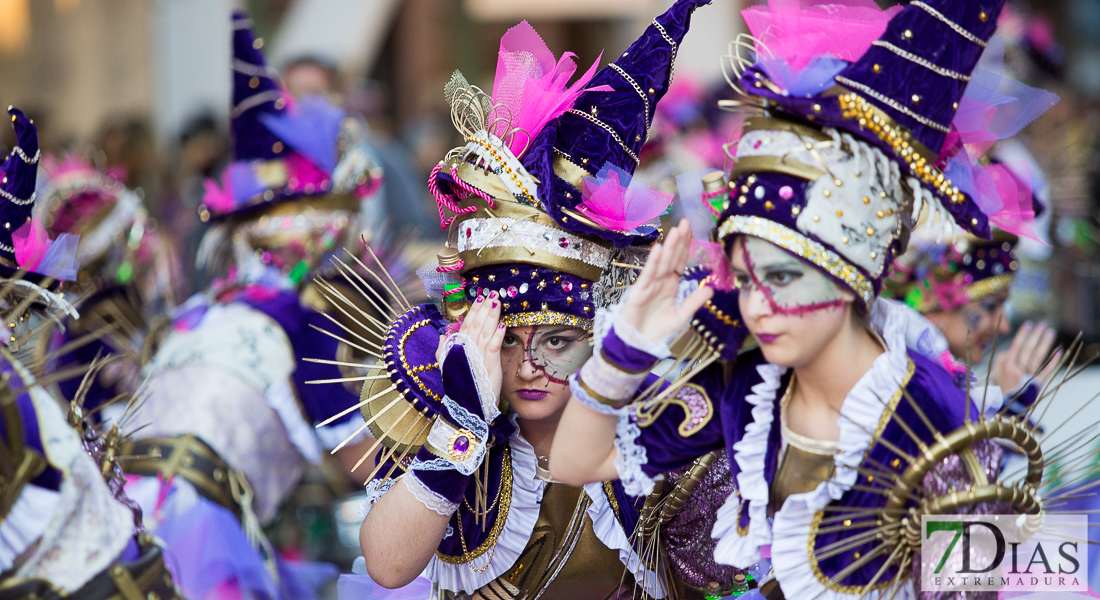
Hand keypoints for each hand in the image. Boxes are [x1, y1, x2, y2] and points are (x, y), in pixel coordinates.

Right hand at [438, 291, 505, 401]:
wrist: (469, 404)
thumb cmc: (461, 384)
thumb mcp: (448, 366)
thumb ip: (445, 350)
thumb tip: (443, 335)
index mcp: (458, 347)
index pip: (467, 324)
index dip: (474, 311)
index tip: (480, 298)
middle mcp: (468, 348)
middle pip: (477, 323)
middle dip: (485, 307)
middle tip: (493, 294)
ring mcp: (479, 354)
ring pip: (486, 330)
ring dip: (492, 315)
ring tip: (498, 302)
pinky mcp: (490, 363)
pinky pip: (494, 344)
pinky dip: (498, 333)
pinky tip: (503, 323)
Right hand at [620, 219, 713, 341]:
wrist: (637, 344)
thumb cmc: (656, 331)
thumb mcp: (680, 316)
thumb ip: (693, 302)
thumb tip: (711, 289)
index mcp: (670, 285)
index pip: (679, 262)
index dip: (685, 247)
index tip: (690, 230)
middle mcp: (660, 282)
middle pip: (671, 258)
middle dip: (678, 241)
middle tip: (685, 222)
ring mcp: (649, 285)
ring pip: (661, 263)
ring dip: (668, 247)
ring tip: (675, 231)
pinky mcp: (639, 292)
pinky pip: (647, 275)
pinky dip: (653, 262)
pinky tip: (658, 249)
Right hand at [992, 321, 1061, 391]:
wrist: (1009, 409)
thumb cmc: (1000, 392)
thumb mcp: (994, 376)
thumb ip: (999, 362)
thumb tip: (1007, 350)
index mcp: (1007, 366)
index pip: (1016, 346)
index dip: (1022, 335)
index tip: (1028, 324)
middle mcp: (1019, 369)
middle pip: (1029, 349)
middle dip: (1036, 335)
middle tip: (1042, 324)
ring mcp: (1030, 375)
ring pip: (1038, 356)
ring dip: (1045, 343)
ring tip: (1051, 332)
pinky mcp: (1038, 382)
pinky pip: (1047, 370)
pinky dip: (1053, 361)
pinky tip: (1058, 351)